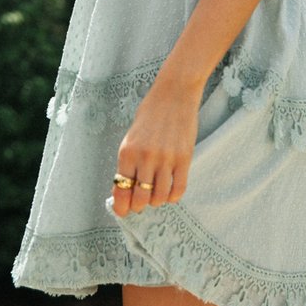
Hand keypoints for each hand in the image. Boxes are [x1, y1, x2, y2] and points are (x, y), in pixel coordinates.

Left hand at [111, 78, 200, 216]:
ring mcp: (166, 159)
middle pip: (140, 198)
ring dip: (156, 201)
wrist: (174, 93)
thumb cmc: (151, 113)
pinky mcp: (184, 158)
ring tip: (156, 194)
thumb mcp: (132, 136)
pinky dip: (173, 196)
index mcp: (128, 152)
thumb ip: (129, 161)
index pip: (121, 189)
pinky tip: (170, 192)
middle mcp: (145, 157)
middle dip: (139, 205)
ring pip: (159, 197)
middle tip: (141, 203)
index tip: (123, 212)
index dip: (121, 206)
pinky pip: (178, 189)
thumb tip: (127, 189)